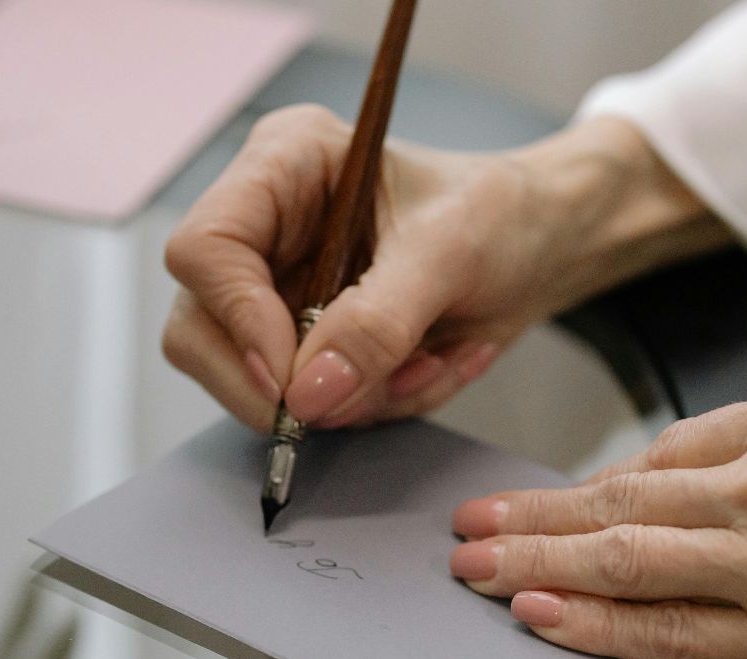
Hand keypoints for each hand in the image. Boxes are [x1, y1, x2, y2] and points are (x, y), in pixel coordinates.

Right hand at [163, 109, 729, 428]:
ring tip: (431, 362)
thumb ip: (377, 323)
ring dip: (352, 398)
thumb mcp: (451, 255)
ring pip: (253, 383)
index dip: (237, 321)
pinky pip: (312, 406)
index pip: (204, 250)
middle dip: (288, 383)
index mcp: (283, 166)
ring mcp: (276, 291)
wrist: (546, 247)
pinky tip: (431, 365)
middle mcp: (264, 227)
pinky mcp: (305, 342)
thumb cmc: (503, 214)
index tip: (292, 378)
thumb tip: (306, 394)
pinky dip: (376, 404)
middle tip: (369, 392)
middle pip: (201, 330)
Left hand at [449, 366, 746, 658]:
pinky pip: (670, 631)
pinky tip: (542, 619)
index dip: (600, 482)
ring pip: (629, 557)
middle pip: (628, 495)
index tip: (555, 495)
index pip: (675, 448)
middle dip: (535, 515)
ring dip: (537, 565)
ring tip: (475, 571)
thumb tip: (723, 485)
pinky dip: (596, 626)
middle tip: (471, 523)